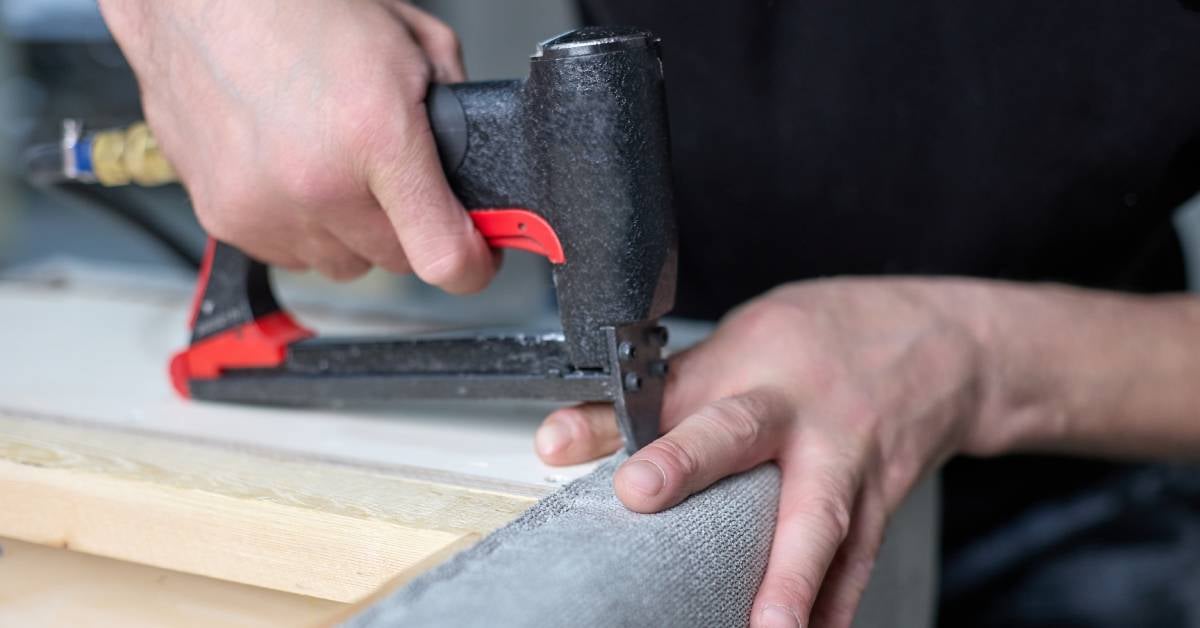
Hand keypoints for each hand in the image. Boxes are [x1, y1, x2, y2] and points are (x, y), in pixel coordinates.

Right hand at [99, 0, 496, 289]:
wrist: (194, 1)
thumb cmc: (293, 8)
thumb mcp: (410, 41)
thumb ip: (455, 104)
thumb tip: (472, 154)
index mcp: (375, 139)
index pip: (442, 256)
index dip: (472, 265)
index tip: (478, 258)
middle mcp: (318, 185)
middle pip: (394, 260)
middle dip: (406, 227)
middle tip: (392, 178)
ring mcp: (265, 208)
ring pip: (341, 262)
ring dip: (350, 229)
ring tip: (334, 164)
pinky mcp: (225, 218)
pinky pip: (289, 252)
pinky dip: (301, 225)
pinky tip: (293, 171)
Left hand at [536, 279, 990, 626]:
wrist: (945, 344)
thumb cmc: (825, 342)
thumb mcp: (738, 343)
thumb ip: (655, 396)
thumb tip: (559, 440)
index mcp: (755, 364)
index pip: (675, 386)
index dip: (614, 410)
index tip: (563, 441)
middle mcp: (800, 408)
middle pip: (744, 434)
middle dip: (693, 464)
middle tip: (642, 494)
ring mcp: (850, 458)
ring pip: (819, 518)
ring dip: (789, 578)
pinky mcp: (882, 503)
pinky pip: (857, 562)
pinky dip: (833, 606)